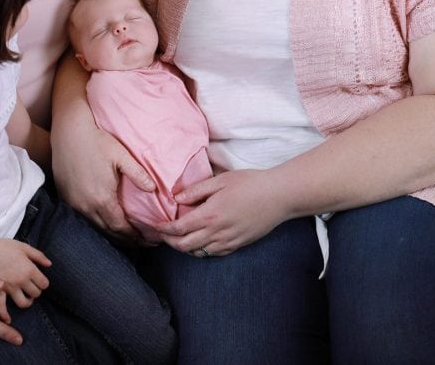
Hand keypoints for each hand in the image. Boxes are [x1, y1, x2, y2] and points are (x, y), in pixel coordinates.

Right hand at [0, 238, 51, 320]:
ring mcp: (10, 288)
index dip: (43, 282)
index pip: (44, 284)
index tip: (39, 280)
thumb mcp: (24, 247)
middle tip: (33, 287)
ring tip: (26, 298)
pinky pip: (2, 307)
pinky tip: (8, 320)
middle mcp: (21, 281)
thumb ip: (39, 256)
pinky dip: (4, 315)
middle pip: (35, 293)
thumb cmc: (5, 247)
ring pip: (23, 303)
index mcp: (29, 269)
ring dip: (27, 302)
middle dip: (36, 291)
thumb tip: (49, 264)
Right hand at [52, 121, 154, 237]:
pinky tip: (104, 220)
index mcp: (102, 198)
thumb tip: (154, 189)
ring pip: (94, 226)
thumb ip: (138, 174)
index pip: (120, 226)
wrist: (69, 131)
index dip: (134, 236)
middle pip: (108, 231)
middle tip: (140, 242)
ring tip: (125, 236)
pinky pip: (83, 217)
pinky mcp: (65, 197)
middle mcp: (86, 206)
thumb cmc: (97, 141)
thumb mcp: (121, 156)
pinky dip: (96, 223)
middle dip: (125, 239)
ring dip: (110, 233)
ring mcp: (73, 203)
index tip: (146, 240)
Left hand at [159, 169, 287, 256]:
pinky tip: (200, 241)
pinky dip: (202, 250)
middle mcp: (217, 233)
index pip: (179, 228)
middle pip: (185, 246)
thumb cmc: (250, 183)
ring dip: (185, 248)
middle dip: (170, 242)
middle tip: (163, 235)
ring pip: (199, 253)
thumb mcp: (220, 180)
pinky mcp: (239, 244)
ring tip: (179, 238)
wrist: (278, 196)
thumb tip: (176, 198)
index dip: (164, 229)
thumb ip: (196, 190)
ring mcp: (229, 241)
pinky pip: (215, 253)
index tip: (155, 225)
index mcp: (210, 215)